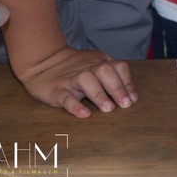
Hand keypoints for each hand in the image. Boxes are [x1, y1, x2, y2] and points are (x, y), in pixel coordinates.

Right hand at [16, 46, 136, 118]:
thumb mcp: (96, 64)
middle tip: (125, 105)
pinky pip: (66, 97)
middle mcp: (87, 67)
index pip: (119, 67)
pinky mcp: (57, 90)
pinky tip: (85, 114)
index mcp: (99, 62)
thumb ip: (112, 74)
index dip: (127, 83)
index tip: (133, 98)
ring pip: (87, 80)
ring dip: (100, 94)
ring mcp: (71, 78)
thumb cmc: (76, 67)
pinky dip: (75, 106)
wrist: (43, 61)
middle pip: (106, 72)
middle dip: (118, 88)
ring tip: (109, 109)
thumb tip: (130, 95)